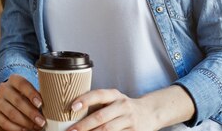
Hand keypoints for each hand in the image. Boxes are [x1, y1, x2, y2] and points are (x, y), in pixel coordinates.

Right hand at [0, 74, 45, 130]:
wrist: (9, 98)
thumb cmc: (25, 95)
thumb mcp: (30, 91)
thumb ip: (38, 96)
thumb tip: (53, 105)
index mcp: (14, 79)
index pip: (22, 84)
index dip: (31, 94)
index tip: (40, 104)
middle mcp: (4, 88)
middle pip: (17, 100)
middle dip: (31, 113)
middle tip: (42, 121)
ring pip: (11, 112)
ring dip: (25, 122)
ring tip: (36, 127)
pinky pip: (4, 122)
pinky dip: (16, 128)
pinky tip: (25, 130)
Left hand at [67, 86, 193, 130]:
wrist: (150, 112)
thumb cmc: (122, 106)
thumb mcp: (113, 99)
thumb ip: (97, 103)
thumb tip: (72, 111)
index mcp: (114, 95)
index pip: (98, 95)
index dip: (85, 100)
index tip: (72, 107)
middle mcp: (123, 106)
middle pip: (101, 117)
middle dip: (84, 125)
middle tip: (71, 130)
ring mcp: (130, 120)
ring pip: (108, 130)